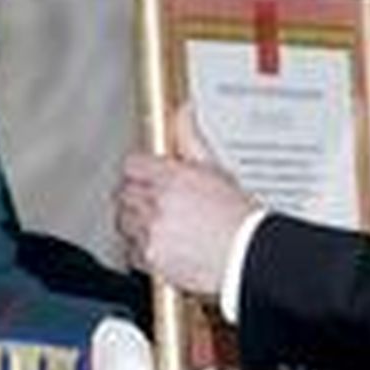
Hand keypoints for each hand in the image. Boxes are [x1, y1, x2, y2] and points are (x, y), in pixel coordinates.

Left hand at [116, 105, 256, 296]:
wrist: (245, 255)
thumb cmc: (237, 217)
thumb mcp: (216, 170)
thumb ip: (191, 139)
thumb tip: (184, 112)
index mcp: (172, 178)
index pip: (132, 165)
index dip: (138, 170)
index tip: (144, 175)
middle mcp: (158, 204)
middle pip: (123, 193)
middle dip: (134, 195)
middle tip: (149, 199)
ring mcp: (152, 232)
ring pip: (124, 221)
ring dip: (134, 221)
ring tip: (154, 223)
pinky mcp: (152, 258)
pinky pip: (131, 250)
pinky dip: (140, 249)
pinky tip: (159, 244)